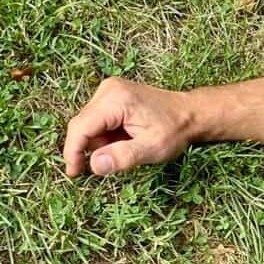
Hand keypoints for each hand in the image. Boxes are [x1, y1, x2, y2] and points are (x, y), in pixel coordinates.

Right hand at [63, 77, 194, 176]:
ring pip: (88, 125)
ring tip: (128, 145)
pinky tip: (125, 138)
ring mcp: (109, 90)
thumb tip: (94, 165)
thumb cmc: (175, 131)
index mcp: (115, 99)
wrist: (191, 114)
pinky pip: (97, 121)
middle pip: (82, 126)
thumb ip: (122, 157)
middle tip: (112, 162)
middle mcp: (108, 90)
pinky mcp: (111, 96)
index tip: (74, 173)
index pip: (80, 127)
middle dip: (91, 148)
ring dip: (100, 142)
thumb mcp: (152, 148)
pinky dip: (106, 135)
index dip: (72, 152)